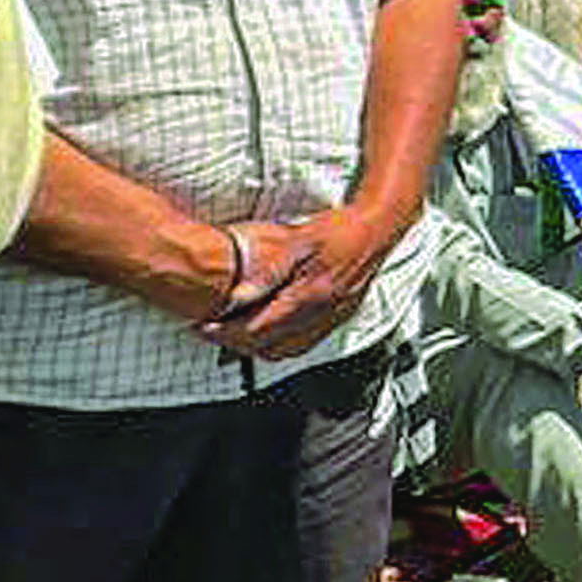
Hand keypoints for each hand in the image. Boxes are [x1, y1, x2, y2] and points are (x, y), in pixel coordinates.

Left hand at [202, 214, 376, 359]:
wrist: (376, 230)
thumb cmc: (339, 230)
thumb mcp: (299, 240)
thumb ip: (269, 267)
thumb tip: (240, 292)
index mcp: (308, 295)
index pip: (258, 327)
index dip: (226, 331)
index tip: (204, 326)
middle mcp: (319, 314)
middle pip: (268, 344)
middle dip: (234, 342)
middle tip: (211, 332)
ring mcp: (329, 320)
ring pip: (285, 350)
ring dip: (256, 348)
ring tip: (233, 336)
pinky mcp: (336, 319)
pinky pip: (302, 345)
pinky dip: (279, 346)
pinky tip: (267, 336)